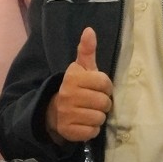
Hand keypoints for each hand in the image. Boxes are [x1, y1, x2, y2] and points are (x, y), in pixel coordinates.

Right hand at [46, 27, 113, 142]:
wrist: (55, 110)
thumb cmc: (76, 87)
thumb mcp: (82, 68)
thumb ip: (87, 50)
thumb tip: (90, 30)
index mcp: (73, 77)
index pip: (105, 83)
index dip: (106, 87)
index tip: (99, 88)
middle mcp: (68, 94)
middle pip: (104, 102)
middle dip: (103, 103)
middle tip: (94, 102)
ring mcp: (67, 113)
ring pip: (99, 118)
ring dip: (98, 117)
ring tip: (89, 112)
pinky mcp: (68, 130)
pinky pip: (92, 131)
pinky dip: (92, 129)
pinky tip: (85, 123)